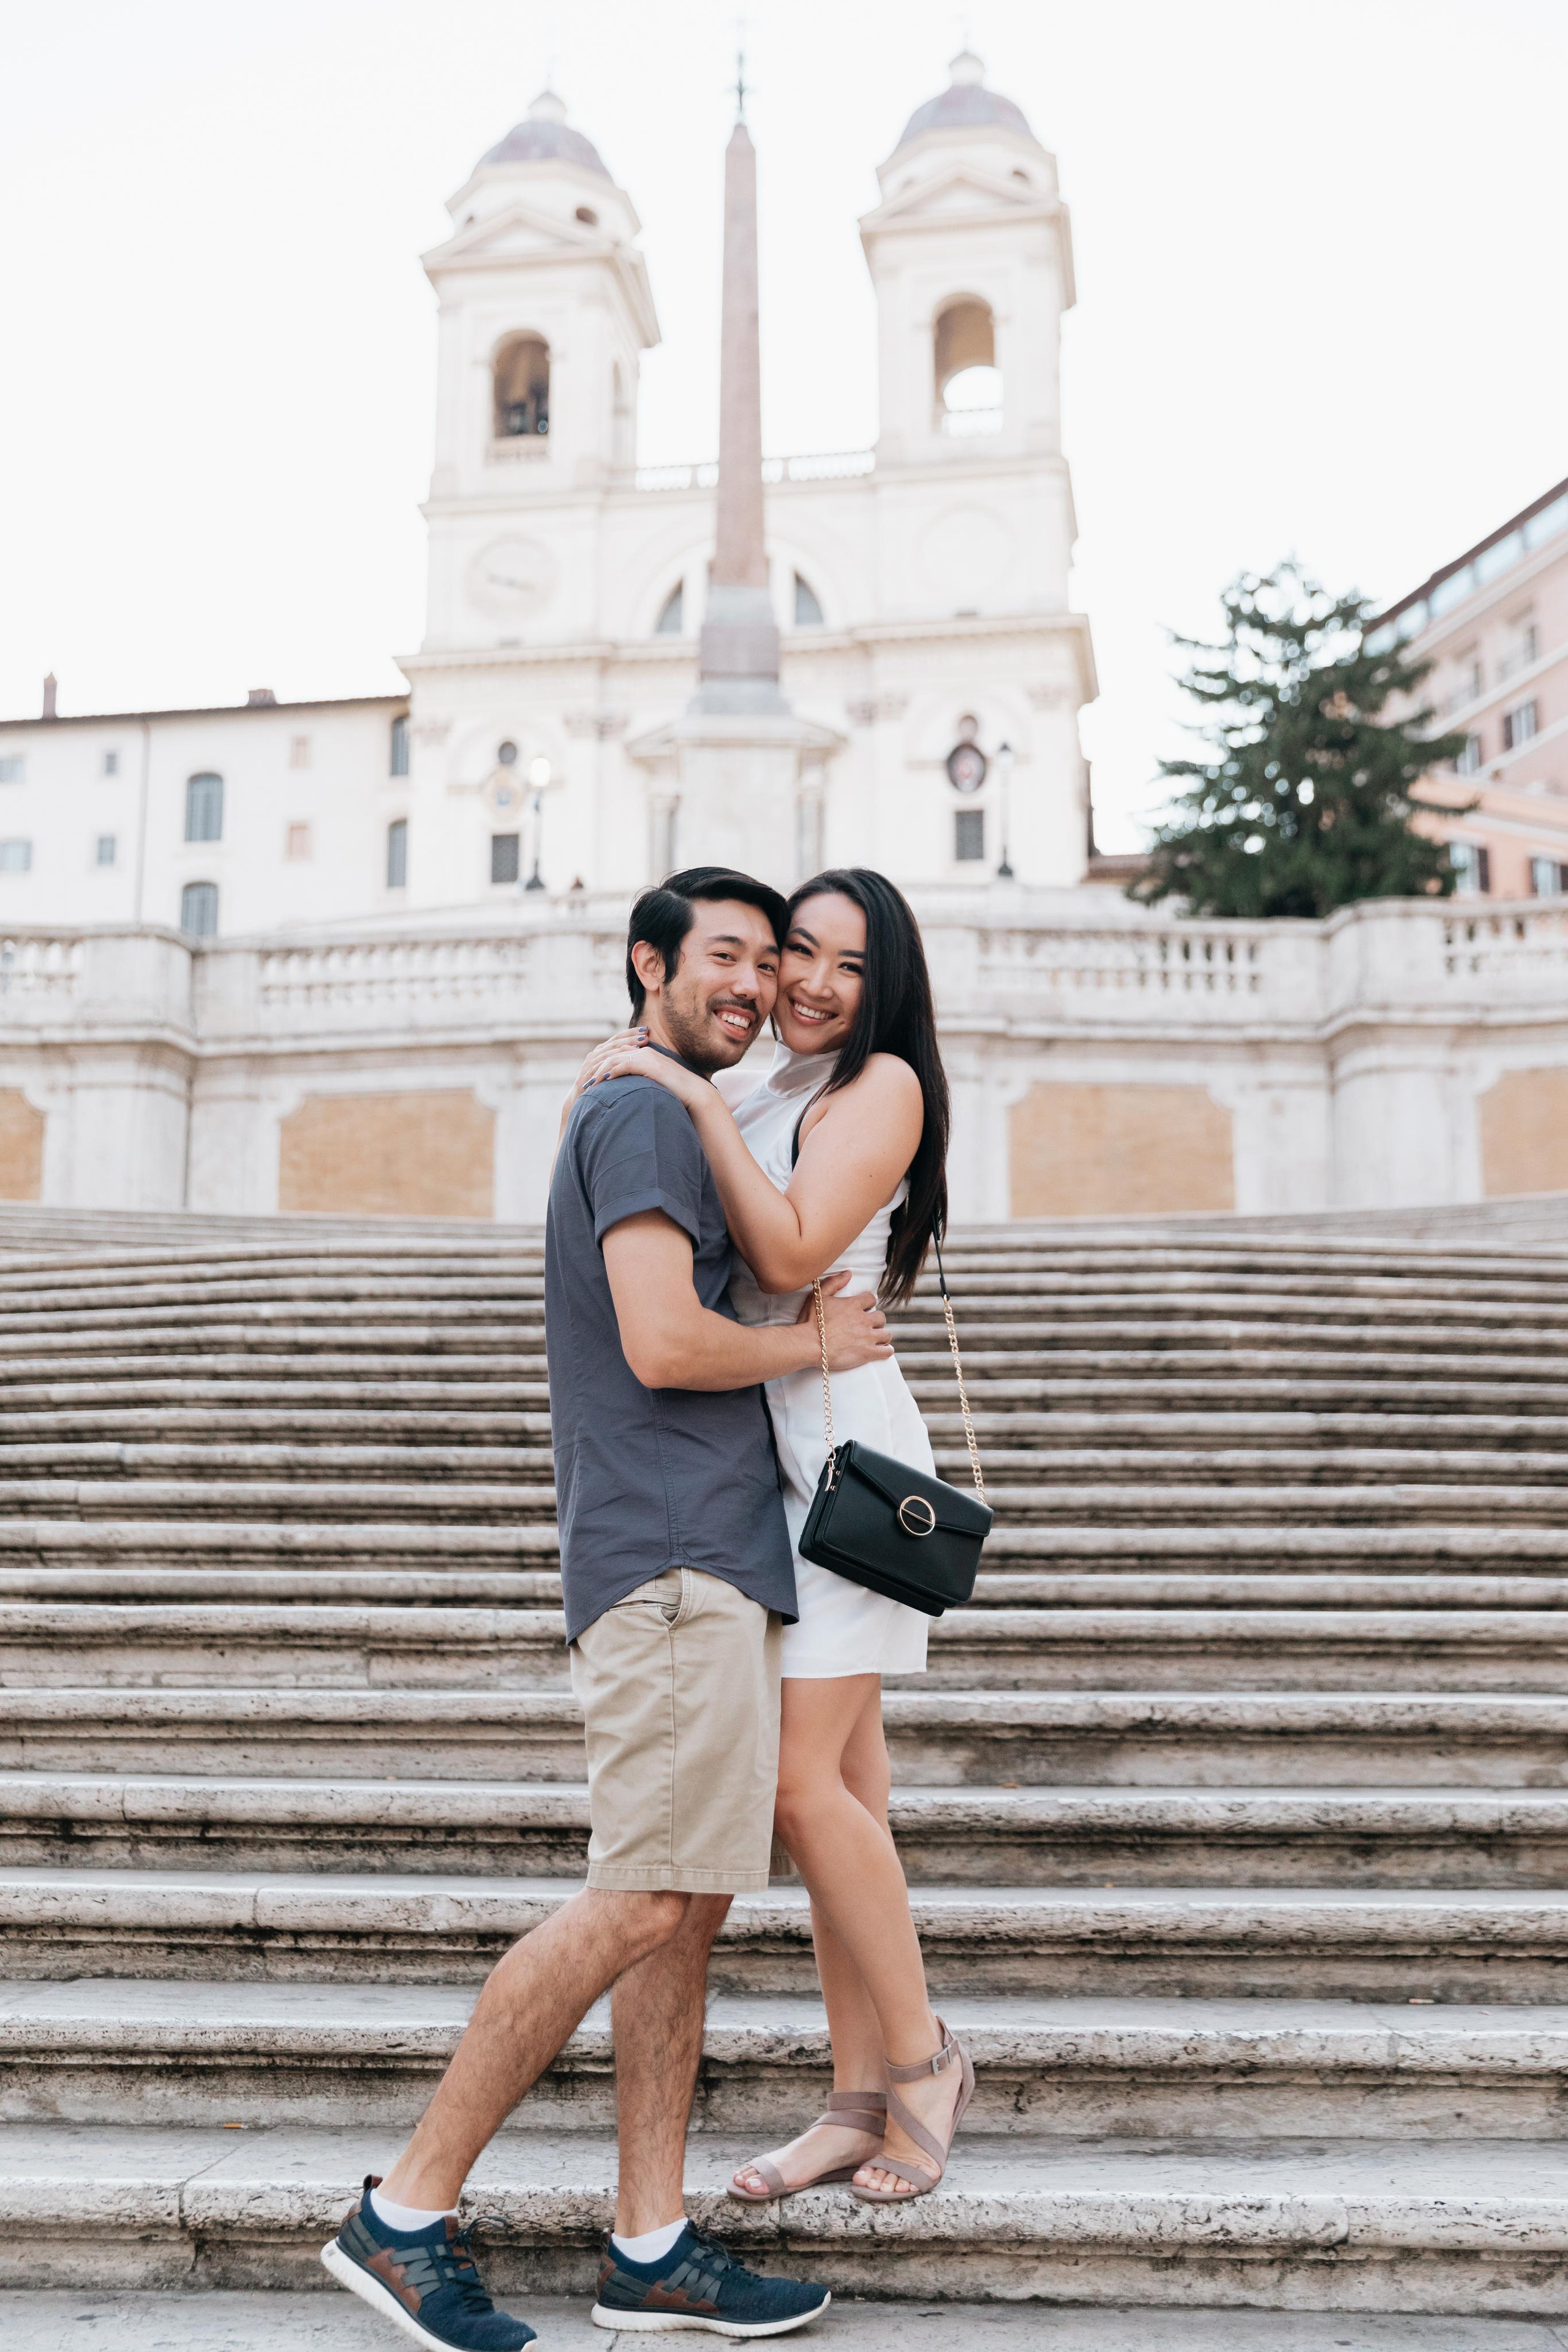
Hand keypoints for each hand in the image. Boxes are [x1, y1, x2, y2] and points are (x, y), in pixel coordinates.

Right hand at [568, 1029, 647, 1109]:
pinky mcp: (587, 1073)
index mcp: (602, 1051)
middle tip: (645, 1034)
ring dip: (624, 1047)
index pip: (618, 1038)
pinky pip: (601, 1065)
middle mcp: (595, 1054)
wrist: (579, 1099)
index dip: (631, 1033)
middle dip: (631, 1037)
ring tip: (638, 1045)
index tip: (646, 1029)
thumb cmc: (599, 1085)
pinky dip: (612, 1061)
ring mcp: (590, 1063)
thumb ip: (621, 1062)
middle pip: (615, 1043)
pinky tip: (623, 1060)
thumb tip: (640, 1055)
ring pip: (609, 1051)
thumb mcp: (610, 1070)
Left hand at [588, 1038, 710, 1110]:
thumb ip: (641, 1079)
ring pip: (614, 1060)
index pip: (616, 1055)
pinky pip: (622, 1066)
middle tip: (584, 1082)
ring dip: (599, 1072)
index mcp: (644, 1053)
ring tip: (588, 1085)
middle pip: (612, 1055)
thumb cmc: (675, 1091)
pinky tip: (601, 1083)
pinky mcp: (647, 1064)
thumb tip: (630, 1088)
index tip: (591, 1079)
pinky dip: (610, 1074)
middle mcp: (643, 1051)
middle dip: (596, 1068)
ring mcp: (645, 1056)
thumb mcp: (654, 1082)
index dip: (602, 1066)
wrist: (693, 1092)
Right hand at [799, 1269, 892, 1371]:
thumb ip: (833, 1282)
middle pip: (881, 1317)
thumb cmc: (810, 1321)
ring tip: (875, 1340)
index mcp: (853, 1305)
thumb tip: (848, 1274)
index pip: (871, 1299)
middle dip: (876, 1321)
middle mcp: (863, 1319)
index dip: (868, 1304)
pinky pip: (887, 1351)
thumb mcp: (818, 1297)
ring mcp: (867, 1337)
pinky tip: (880, 1351)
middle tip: (868, 1327)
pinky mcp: (868, 1353)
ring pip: (886, 1334)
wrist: (808, 1344)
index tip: (863, 1310)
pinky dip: (885, 1351)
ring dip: (882, 1336)